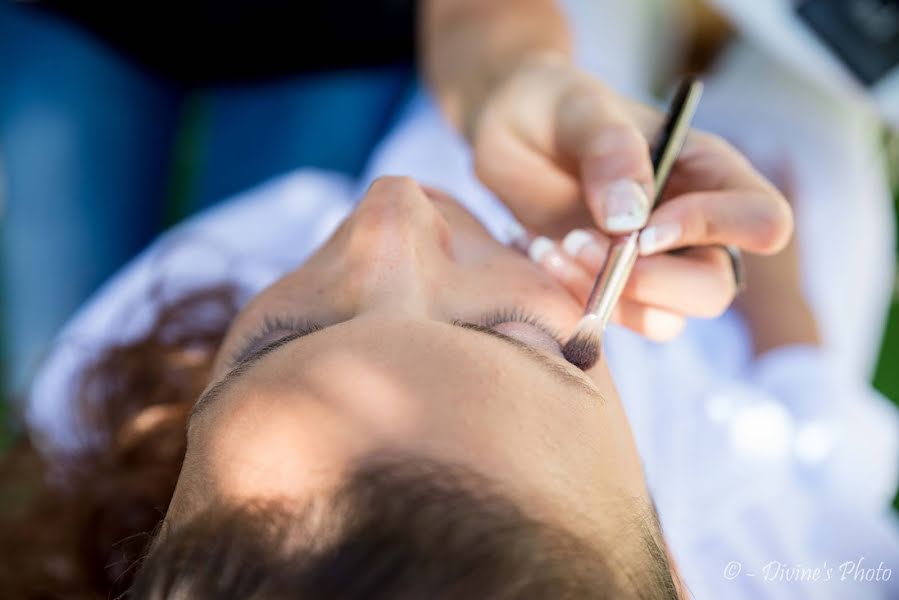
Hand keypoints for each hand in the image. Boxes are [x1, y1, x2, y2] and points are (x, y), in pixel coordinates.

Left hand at [468, 52, 792, 339]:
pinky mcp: (610, 288)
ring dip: (607, 296)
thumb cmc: (550, 106)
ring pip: (665, 318)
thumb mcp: (574, 107)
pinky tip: (541, 254)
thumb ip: (608, 149)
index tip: (641, 227)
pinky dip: (579, 300)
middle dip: (647, 279)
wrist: (504, 132)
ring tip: (553, 246)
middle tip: (578, 241)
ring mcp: (652, 265)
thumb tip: (632, 219)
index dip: (712, 231)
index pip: (762, 219)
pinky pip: (615, 319)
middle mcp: (692, 227)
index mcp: (706, 172)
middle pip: (714, 288)